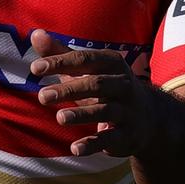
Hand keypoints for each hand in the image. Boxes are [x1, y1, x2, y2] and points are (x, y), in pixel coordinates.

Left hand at [30, 29, 158, 156]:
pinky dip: (93, 145)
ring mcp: (128, 111)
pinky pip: (111, 139)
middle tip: (42, 96)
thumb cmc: (106, 86)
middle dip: (69, 89)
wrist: (149, 117)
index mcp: (112, 63)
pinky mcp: (128, 135)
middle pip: (96, 84)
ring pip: (104, 111)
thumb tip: (35, 34)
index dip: (60, 62)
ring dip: (82, 114)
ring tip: (59, 118)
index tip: (35, 68)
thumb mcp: (88, 69)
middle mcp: (123, 85)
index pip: (85, 59)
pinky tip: (74, 149)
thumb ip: (61, 53)